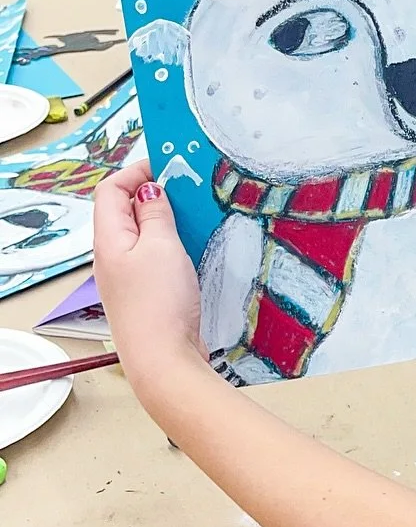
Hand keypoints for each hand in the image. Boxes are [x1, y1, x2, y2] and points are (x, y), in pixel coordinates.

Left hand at [92, 163, 205, 406]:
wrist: (164, 361)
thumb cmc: (160, 304)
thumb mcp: (162, 246)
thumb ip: (156, 213)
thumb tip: (150, 191)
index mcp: (109, 239)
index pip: (111, 190)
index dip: (137, 172)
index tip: (169, 166)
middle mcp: (112, 257)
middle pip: (124, 211)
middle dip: (154, 194)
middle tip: (188, 189)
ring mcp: (127, 277)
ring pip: (142, 235)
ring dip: (166, 220)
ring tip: (194, 217)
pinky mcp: (145, 294)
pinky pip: (154, 257)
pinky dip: (171, 245)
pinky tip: (192, 250)